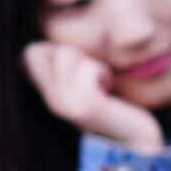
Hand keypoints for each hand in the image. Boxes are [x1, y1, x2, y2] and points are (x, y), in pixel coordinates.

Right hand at [22, 41, 163, 151]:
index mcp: (47, 93)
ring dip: (91, 63)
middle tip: (95, 80)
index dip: (59, 52)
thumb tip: (43, 29)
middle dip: (76, 54)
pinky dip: (101, 72)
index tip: (84, 74)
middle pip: (42, 49)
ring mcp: (61, 106)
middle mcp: (49, 102)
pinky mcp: (82, 108)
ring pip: (64, 54)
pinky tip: (109, 92)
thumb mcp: (88, 74)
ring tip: (103, 86)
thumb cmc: (118, 101)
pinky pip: (86, 68)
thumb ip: (68, 57)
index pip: (29, 53)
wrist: (141, 141)